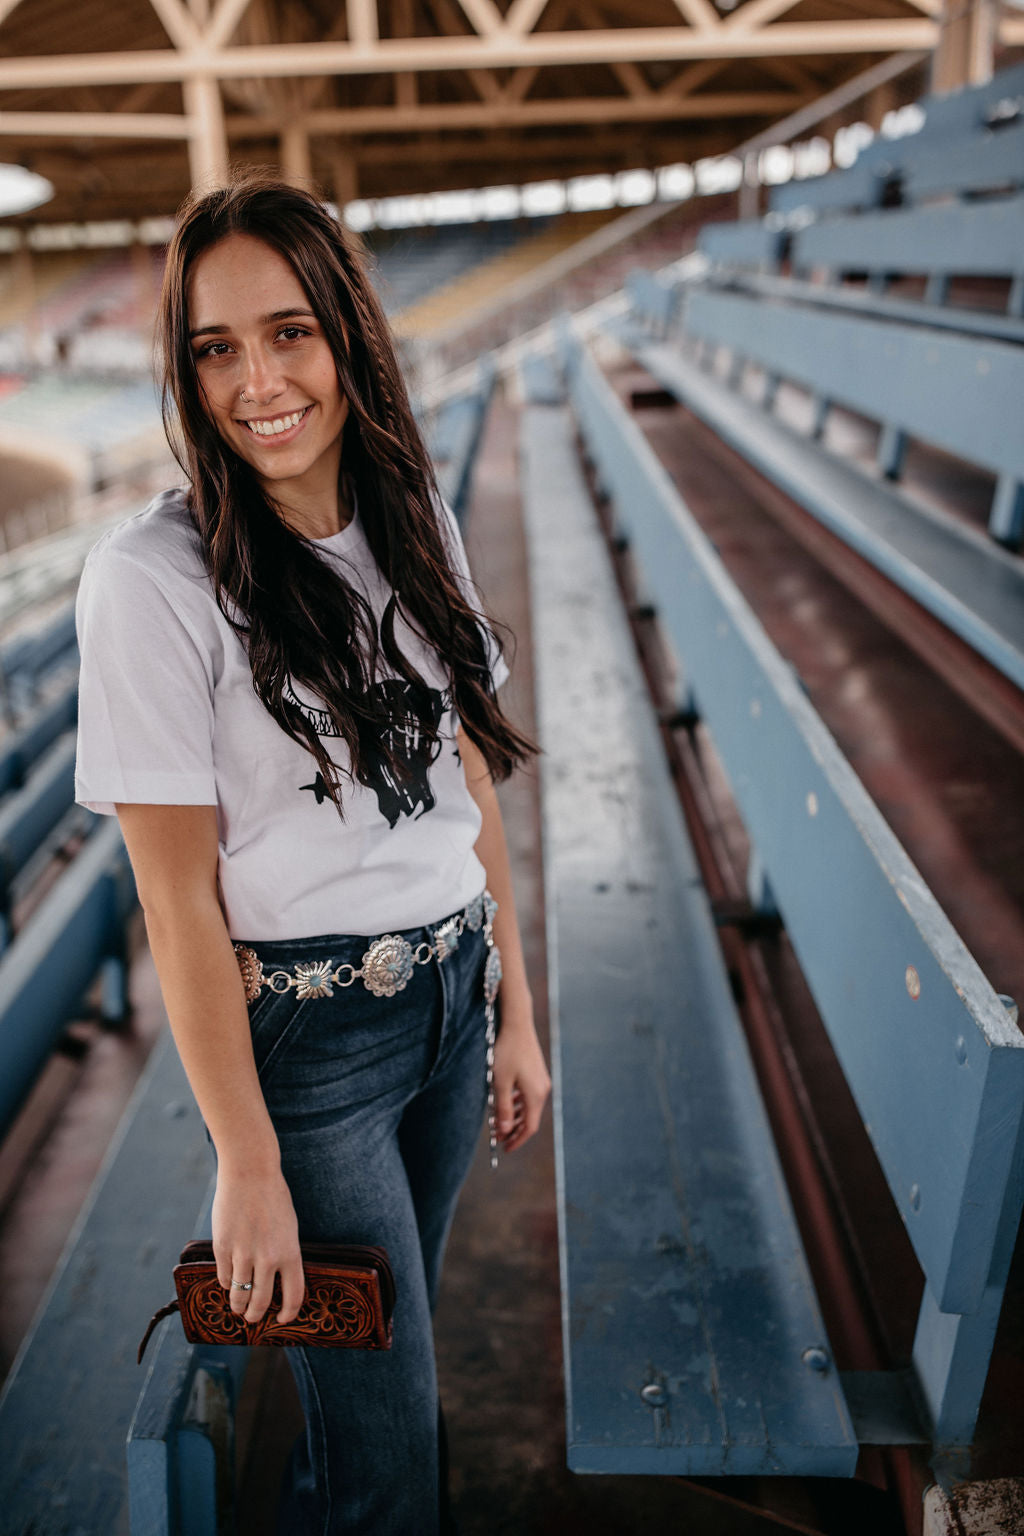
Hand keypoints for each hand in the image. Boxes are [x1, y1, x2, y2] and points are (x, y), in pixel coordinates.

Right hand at [212, 1162, 304, 1325]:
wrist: (250, 1172)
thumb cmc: (273, 1198)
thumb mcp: (289, 1228)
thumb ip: (284, 1255)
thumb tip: (278, 1283)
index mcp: (290, 1252)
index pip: (294, 1296)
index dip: (288, 1314)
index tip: (281, 1320)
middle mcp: (268, 1257)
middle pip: (261, 1302)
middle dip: (255, 1316)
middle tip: (252, 1318)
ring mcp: (244, 1253)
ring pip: (239, 1295)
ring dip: (237, 1307)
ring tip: (238, 1308)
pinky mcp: (223, 1247)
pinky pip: (224, 1277)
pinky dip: (226, 1282)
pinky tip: (229, 1281)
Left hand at [492, 997, 550, 1154]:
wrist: (517, 1024)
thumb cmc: (507, 1052)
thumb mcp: (500, 1083)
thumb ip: (502, 1109)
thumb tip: (504, 1131)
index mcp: (535, 1095)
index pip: (529, 1127)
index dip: (516, 1140)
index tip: (504, 1148)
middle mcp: (542, 1090)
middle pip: (530, 1119)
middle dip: (513, 1130)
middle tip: (497, 1137)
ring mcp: (541, 1081)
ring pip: (528, 1107)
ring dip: (514, 1116)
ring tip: (498, 1122)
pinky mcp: (537, 1074)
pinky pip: (528, 1096)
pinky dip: (517, 1103)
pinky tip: (505, 1102)